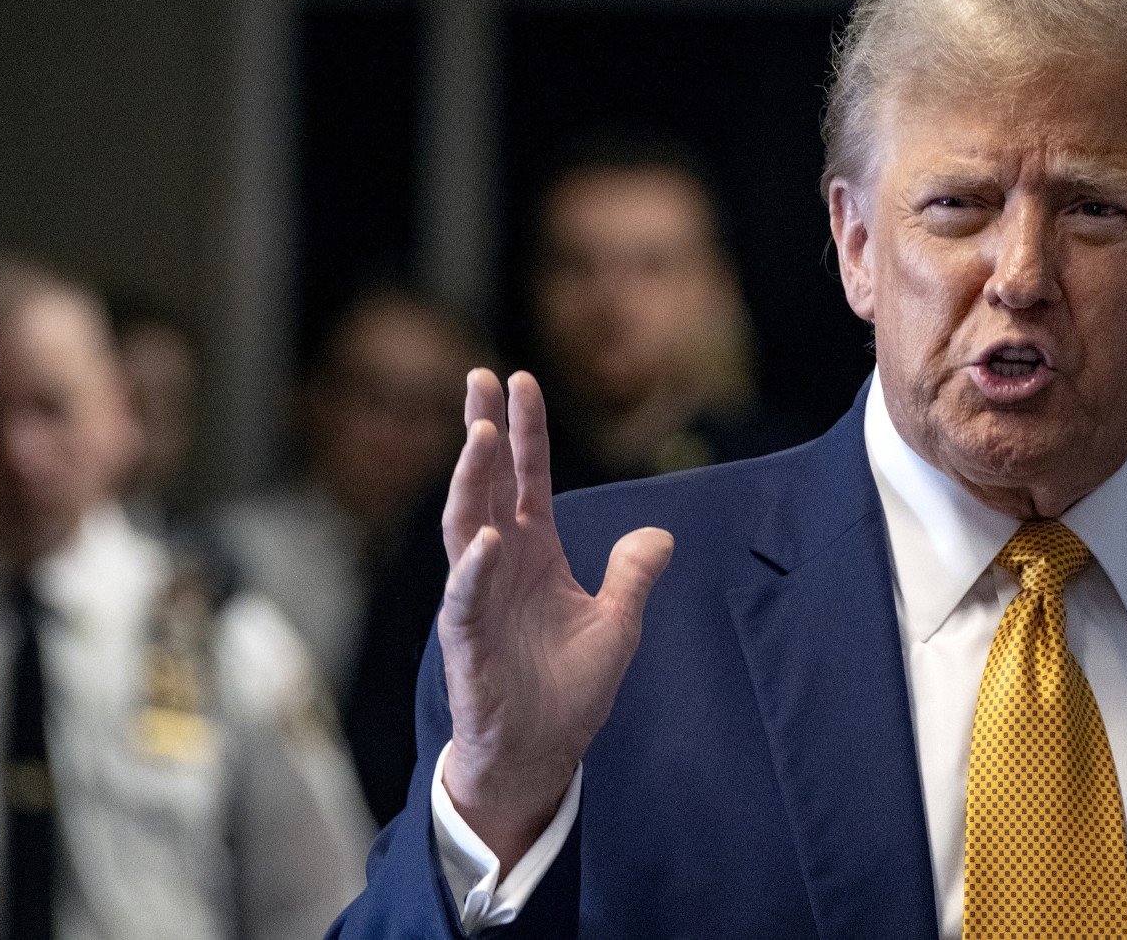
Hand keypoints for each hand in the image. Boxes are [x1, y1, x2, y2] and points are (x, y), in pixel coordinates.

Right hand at [437, 369, 673, 871]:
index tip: (521, 380)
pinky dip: (475, 568)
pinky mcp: (467, 637)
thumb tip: (660, 535)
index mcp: (533, 551)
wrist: (540, 752)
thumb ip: (633, 575)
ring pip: (466, 525)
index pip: (527, 478)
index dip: (525, 431)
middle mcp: (500, 562)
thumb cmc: (568, 689)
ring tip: (479, 434)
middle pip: (487, 483)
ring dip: (471, 480)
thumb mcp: (618, 624)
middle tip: (479, 376)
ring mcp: (478, 595)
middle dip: (483, 429)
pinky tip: (488, 540)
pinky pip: (466, 596)